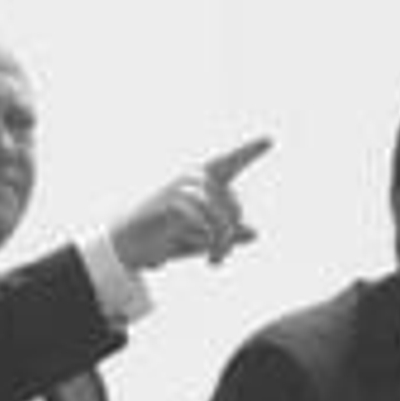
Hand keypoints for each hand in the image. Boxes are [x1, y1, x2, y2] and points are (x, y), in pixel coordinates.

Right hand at [109, 136, 272, 273]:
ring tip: (216, 261)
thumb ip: (227, 235)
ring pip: (220, 216)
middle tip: (220, 257)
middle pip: (233, 204)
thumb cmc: (165, 238)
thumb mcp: (201, 239)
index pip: (230, 162)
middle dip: (231, 234)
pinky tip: (205, 257)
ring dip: (222, 242)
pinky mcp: (172, 203)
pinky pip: (204, 223)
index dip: (250, 151)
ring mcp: (182, 188)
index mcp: (202, 181)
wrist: (128, 246)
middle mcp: (193, 178)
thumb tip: (256, 232)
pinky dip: (207, 242)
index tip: (270, 139)